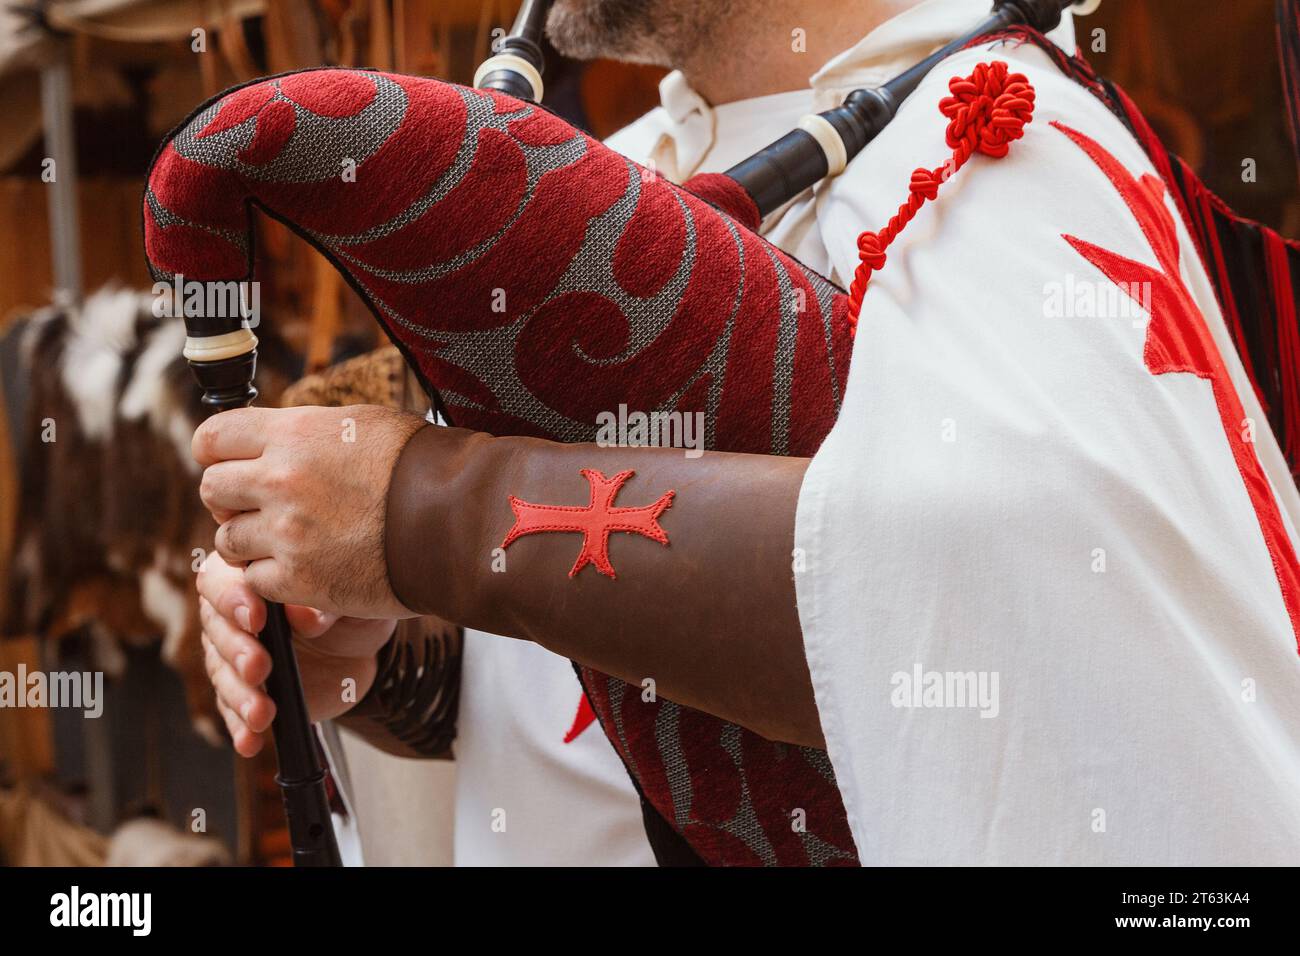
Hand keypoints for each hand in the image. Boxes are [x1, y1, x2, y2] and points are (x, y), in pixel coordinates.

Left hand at [194, 404, 425, 618]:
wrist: (457, 522)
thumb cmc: (421, 469)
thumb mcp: (363, 424)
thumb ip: (308, 431)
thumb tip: (278, 437)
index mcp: (294, 434)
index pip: (213, 436)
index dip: (216, 452)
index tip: (229, 463)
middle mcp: (281, 480)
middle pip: (212, 489)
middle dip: (231, 499)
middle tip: (262, 508)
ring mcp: (286, 533)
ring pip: (227, 540)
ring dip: (251, 543)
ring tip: (291, 542)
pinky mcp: (299, 579)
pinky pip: (255, 581)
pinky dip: (275, 579)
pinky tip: (307, 568)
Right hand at [197, 549, 396, 756]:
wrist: (361, 650)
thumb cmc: (348, 609)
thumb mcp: (348, 599)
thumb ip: (326, 602)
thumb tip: (307, 618)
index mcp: (249, 578)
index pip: (221, 579)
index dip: (233, 597)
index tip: (258, 616)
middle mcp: (232, 615)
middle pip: (217, 628)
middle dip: (237, 650)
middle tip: (260, 666)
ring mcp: (234, 655)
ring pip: (222, 673)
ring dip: (240, 694)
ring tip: (263, 712)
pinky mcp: (244, 692)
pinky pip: (233, 711)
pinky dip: (241, 727)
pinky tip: (251, 741)